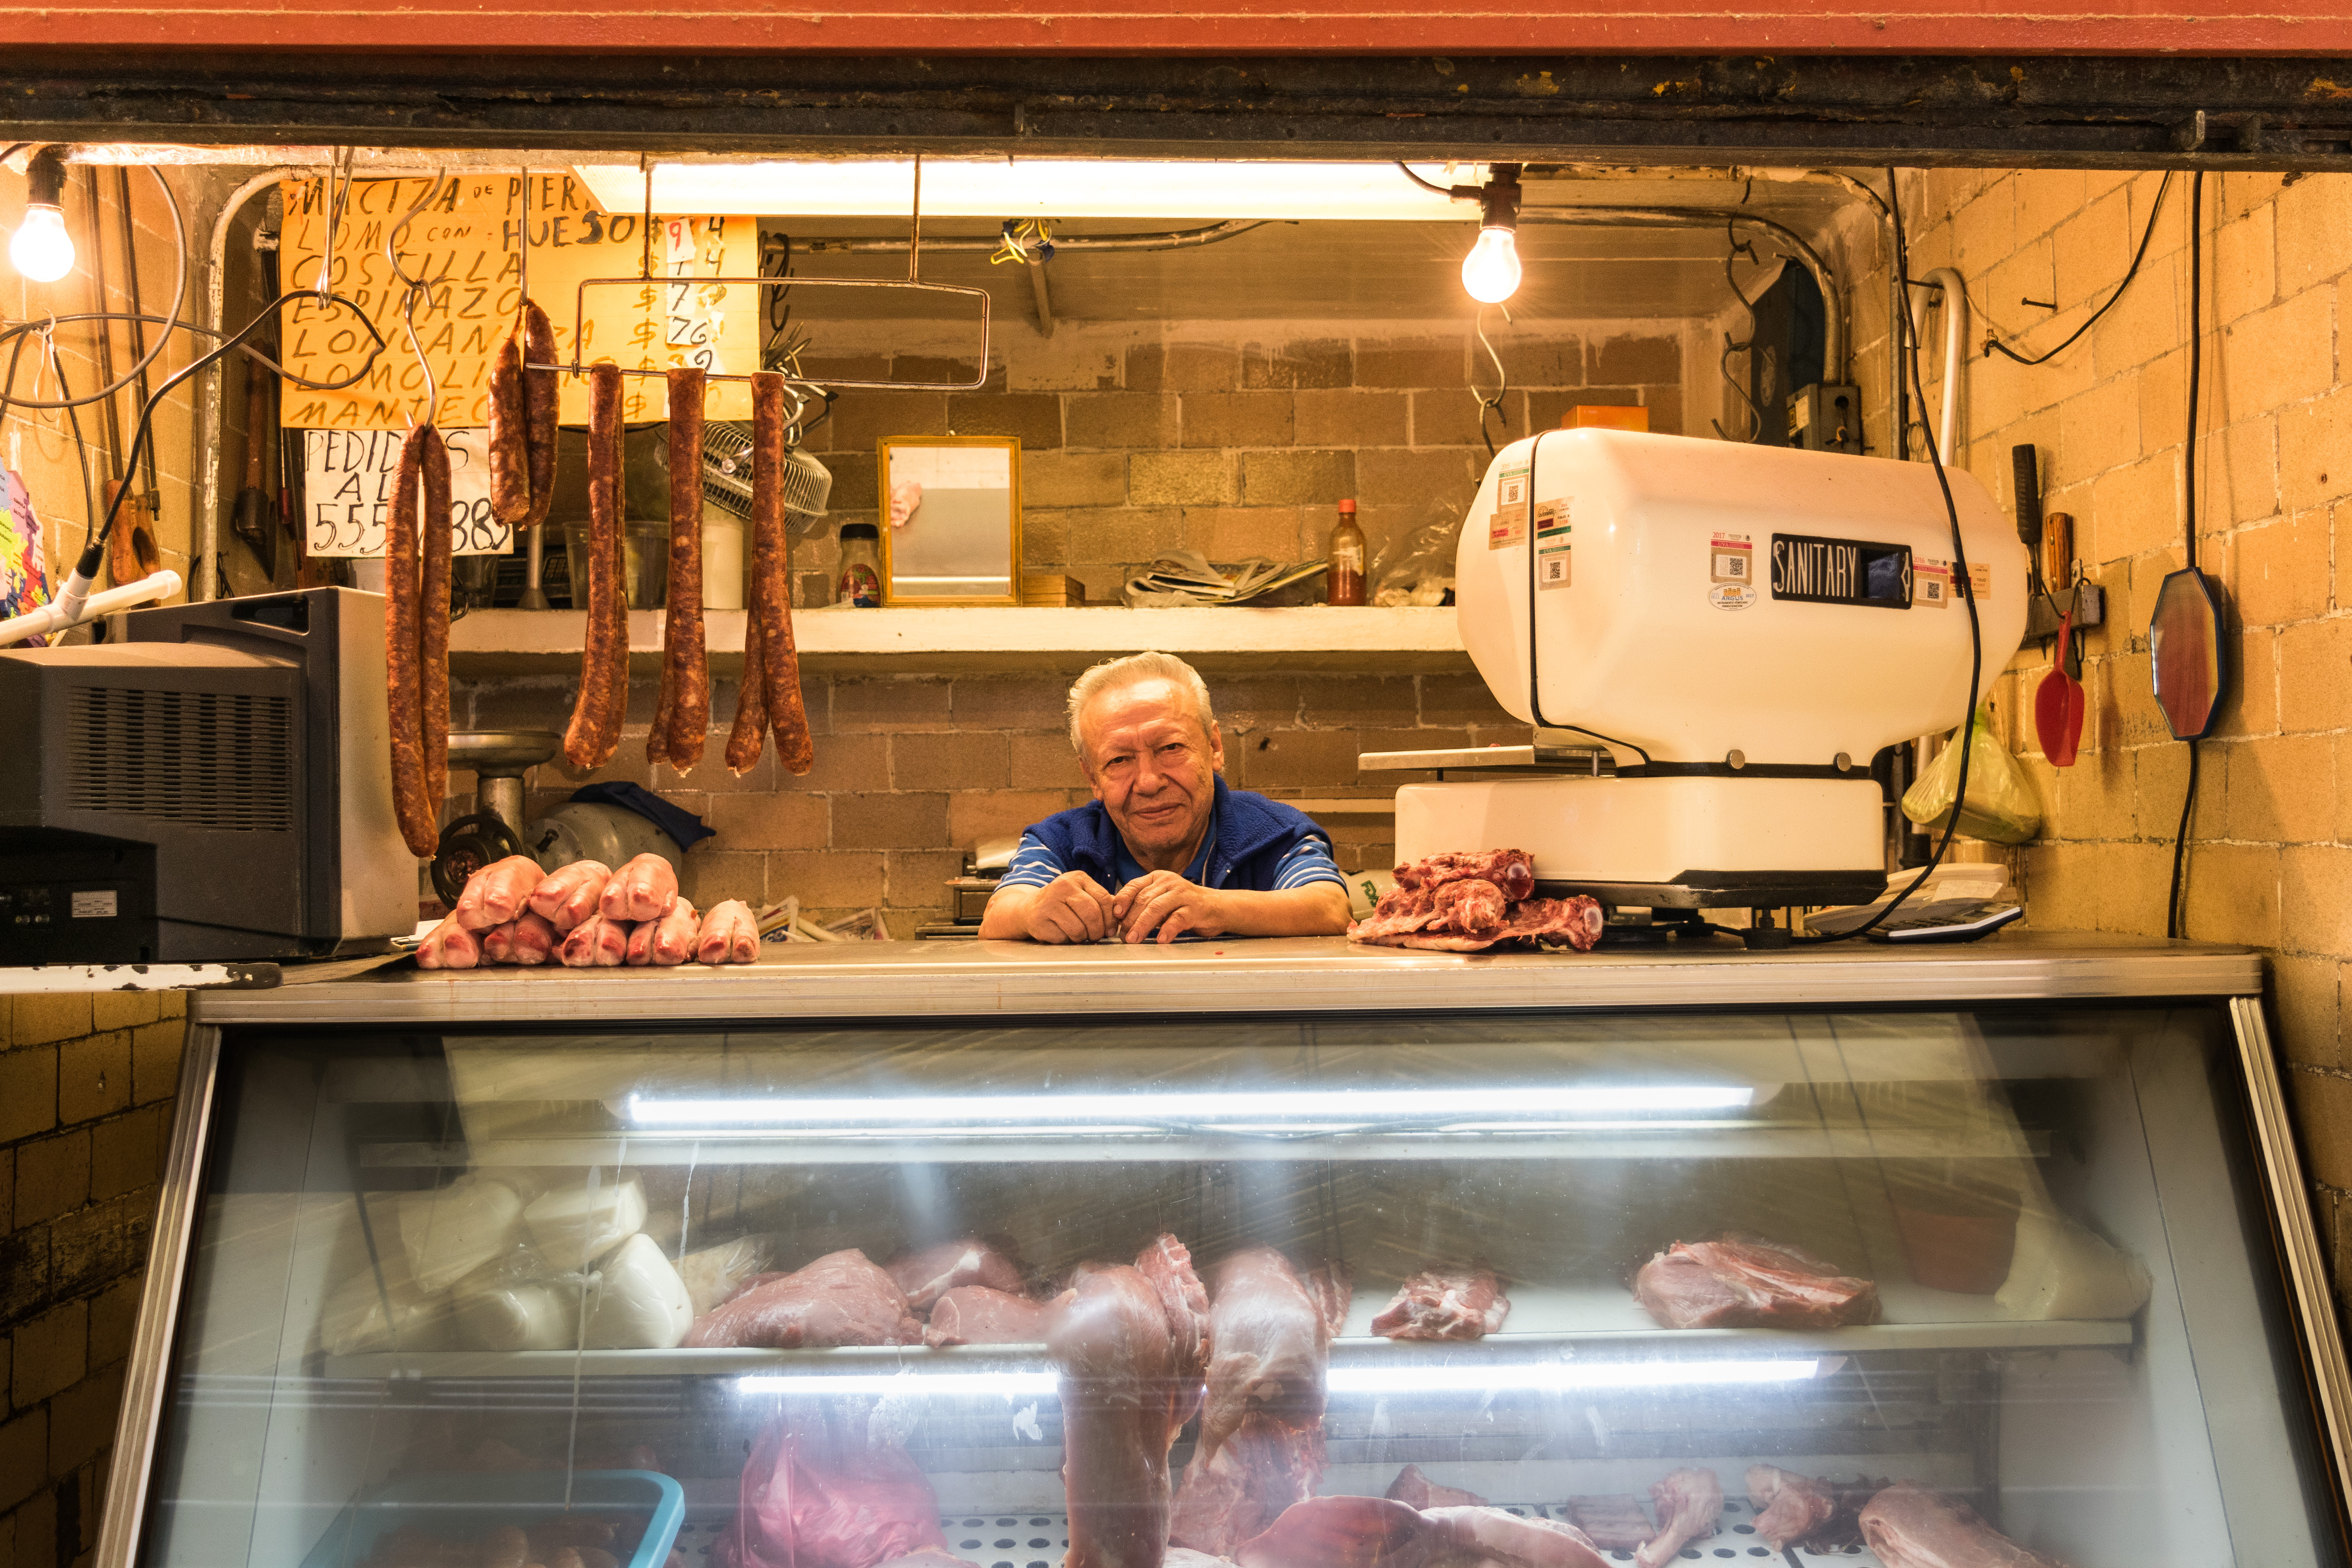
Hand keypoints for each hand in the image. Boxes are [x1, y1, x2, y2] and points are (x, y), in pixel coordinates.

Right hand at [1020, 870, 1118, 943]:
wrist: (1029, 909)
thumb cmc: (1062, 904)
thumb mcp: (1081, 895)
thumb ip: (1102, 902)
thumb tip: (1122, 916)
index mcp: (1077, 878)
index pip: (1103, 898)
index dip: (1111, 918)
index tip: (1110, 929)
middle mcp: (1062, 886)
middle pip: (1092, 913)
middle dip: (1098, 930)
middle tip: (1096, 936)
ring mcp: (1048, 903)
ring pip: (1078, 928)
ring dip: (1082, 937)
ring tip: (1078, 934)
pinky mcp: (1039, 920)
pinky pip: (1062, 937)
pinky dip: (1066, 940)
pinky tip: (1062, 933)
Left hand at [1114, 871, 1231, 944]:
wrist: (1216, 907)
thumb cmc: (1184, 906)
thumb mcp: (1161, 900)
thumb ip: (1142, 905)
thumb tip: (1116, 918)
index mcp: (1157, 878)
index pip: (1134, 886)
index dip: (1122, 901)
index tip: (1115, 916)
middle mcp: (1169, 882)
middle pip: (1143, 900)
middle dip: (1130, 919)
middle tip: (1123, 936)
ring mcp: (1183, 894)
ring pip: (1157, 908)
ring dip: (1142, 925)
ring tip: (1133, 939)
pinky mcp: (1195, 908)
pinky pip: (1178, 919)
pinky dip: (1167, 930)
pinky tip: (1160, 939)